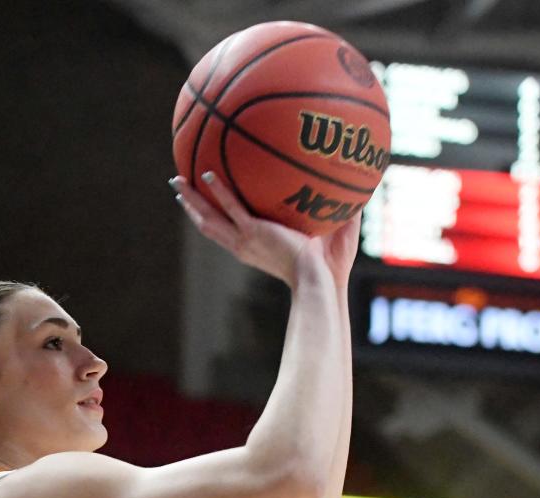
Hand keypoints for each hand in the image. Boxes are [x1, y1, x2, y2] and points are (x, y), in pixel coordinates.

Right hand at [171, 173, 358, 289]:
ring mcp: (246, 240)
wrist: (322, 281)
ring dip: (191, 199)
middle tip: (178, 187)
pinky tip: (206, 173)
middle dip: (191, 206)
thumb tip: (363, 183)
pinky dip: (217, 190)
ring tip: (176, 181)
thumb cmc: (331, 267)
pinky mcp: (253, 233)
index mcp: (256, 247)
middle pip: (208, 224)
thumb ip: (341, 208)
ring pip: (209, 218)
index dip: (214, 216)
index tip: (205, 202)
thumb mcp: (333, 231)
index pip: (229, 231)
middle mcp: (245, 245)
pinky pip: (230, 207)